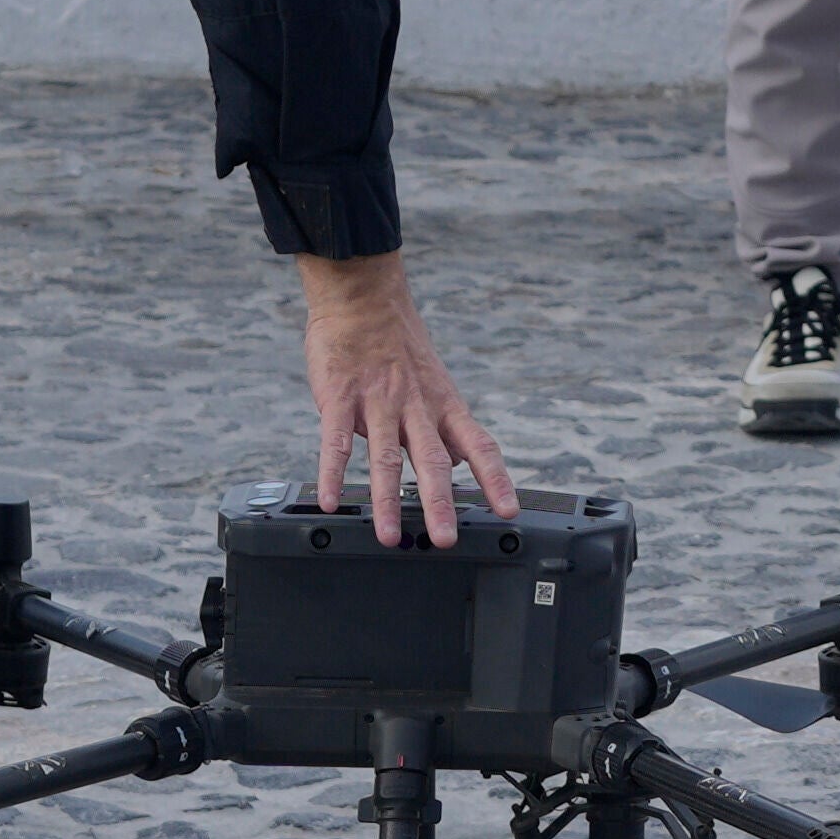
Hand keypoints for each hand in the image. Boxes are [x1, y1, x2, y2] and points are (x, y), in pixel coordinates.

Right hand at [297, 255, 515, 542]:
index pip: (479, 445)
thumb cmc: (398, 346)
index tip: (508, 512)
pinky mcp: (340, 399)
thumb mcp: (435, 384)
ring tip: (388, 536)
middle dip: (440, 502)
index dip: (496, 479)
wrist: (363, 299)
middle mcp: (416, 408)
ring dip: (388, 500)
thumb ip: (445, 427)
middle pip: (433, 459)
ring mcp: (378, 403)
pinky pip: (336, 441)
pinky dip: (334, 473)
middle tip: (445, 539)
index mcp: (443, 406)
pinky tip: (331, 500)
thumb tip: (463, 463)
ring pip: (386, 457)